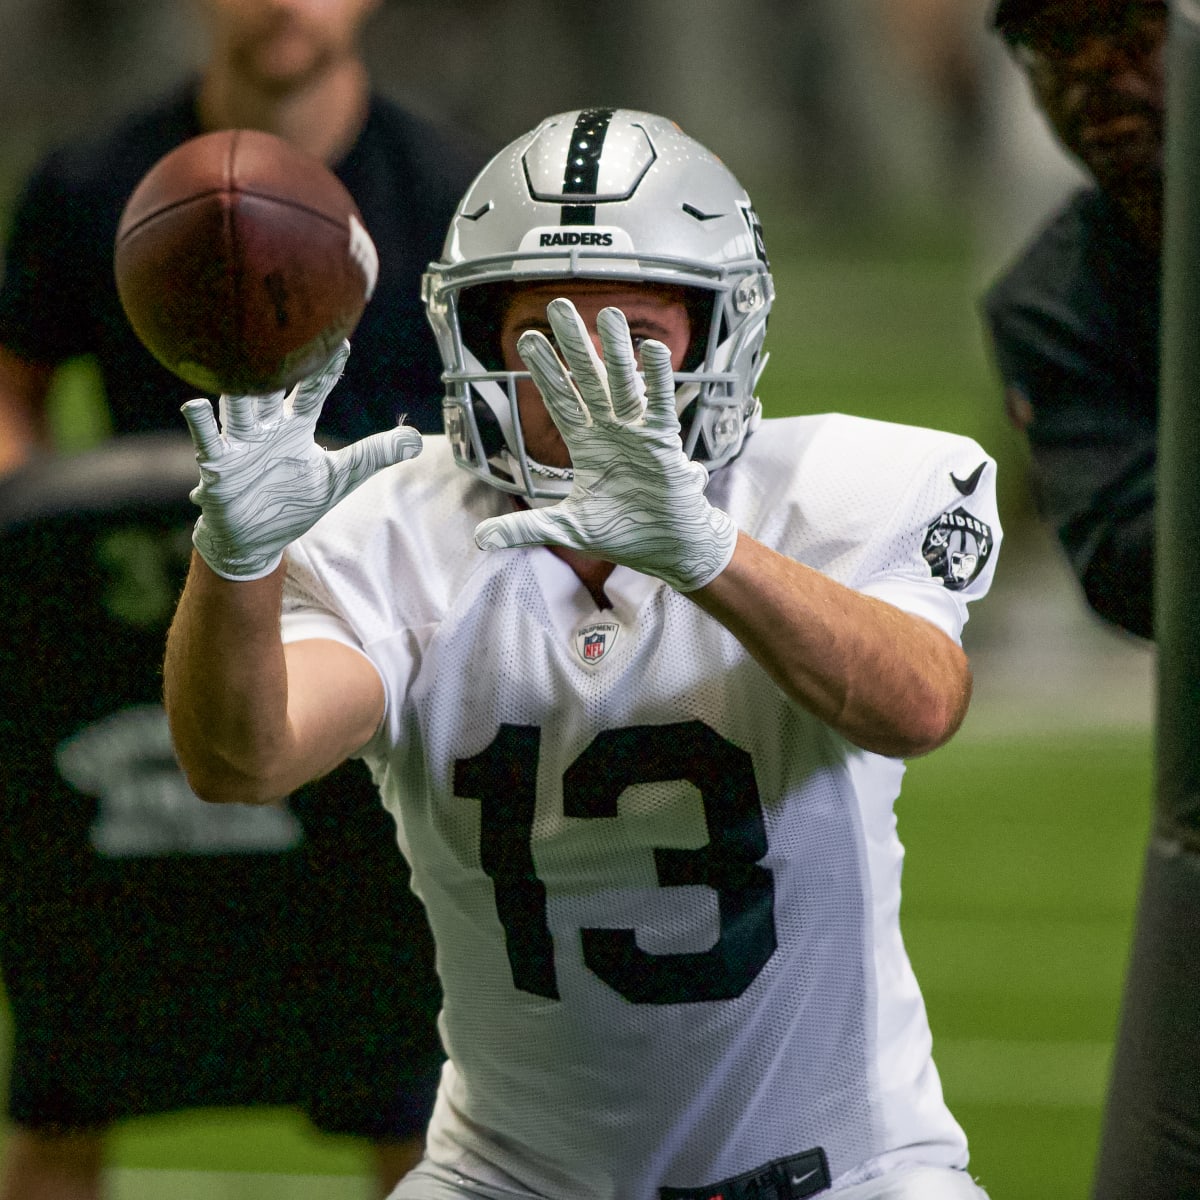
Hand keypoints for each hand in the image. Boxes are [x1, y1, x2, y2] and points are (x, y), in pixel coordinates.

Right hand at [181, 342, 421, 580]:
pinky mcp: (218, 465)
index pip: (313, 389)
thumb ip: (374, 455)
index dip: (326, 367)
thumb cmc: (292, 502)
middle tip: (283, 327)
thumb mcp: (340, 478)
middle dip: (278, 361)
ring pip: (238, 406)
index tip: (340, 339)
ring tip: (240, 357)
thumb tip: (416, 440)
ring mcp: (239, 443)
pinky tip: (195, 404)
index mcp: (295, 426)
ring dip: (240, 385)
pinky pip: (207, 440)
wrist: (253, 539)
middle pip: (272, 387)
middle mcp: (266, 427)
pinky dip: (200, 422)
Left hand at [474, 299, 736, 592]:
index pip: (561, 400)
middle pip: (588, 379)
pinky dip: (655, 378)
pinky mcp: (664, 441)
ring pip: (622, 382)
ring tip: (607, 312)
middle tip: (559, 305)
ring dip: (615, 349)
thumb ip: (525, 527)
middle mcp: (610, 430)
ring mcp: (638, 432)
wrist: (666, 547)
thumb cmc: (623, 533)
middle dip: (573, 344)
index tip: (527, 340)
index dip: (545, 371)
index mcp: (587, 445)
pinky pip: (658, 404)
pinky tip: (649, 349)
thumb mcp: (566, 528)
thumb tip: (480, 539)